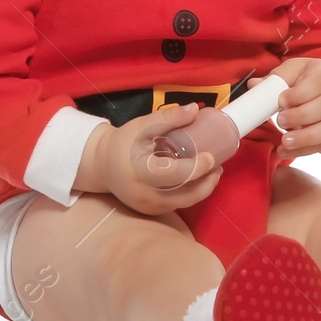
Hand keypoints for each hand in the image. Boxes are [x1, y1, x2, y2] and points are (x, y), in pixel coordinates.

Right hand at [82, 101, 227, 214]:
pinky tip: (199, 179)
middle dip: (207, 182)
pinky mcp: (152, 211)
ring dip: (202, 188)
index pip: (175, 175)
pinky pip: (177, 204)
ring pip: (184, 202)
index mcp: (140, 173)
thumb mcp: (141, 126)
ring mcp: (149, 207)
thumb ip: (168, 118)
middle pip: (185, 196)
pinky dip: (191, 192)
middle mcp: (145, 195)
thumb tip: (195, 109)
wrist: (101, 165)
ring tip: (214, 171)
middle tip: (218, 166)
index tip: (212, 156)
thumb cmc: (122, 143)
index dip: (197, 167)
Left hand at [249, 58, 320, 157]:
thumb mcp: (294, 71)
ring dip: (305, 138)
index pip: (317, 83)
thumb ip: (276, 79)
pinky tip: (287, 151)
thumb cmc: (310, 79)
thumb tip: (254, 85)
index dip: (298, 94)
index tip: (281, 101)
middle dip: (301, 116)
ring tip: (284, 142)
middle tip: (280, 121)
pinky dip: (305, 150)